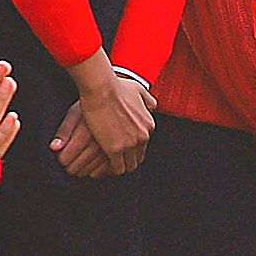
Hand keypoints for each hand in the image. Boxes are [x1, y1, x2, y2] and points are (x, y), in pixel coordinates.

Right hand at [55, 55, 153, 178]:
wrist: (102, 89)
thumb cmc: (116, 87)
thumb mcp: (139, 90)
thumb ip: (148, 100)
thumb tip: (153, 106)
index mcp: (149, 125)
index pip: (144, 144)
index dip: (132, 147)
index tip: (123, 146)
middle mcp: (143, 136)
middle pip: (138, 158)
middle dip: (127, 159)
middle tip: (115, 158)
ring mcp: (130, 144)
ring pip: (129, 166)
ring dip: (120, 166)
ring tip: (109, 164)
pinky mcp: (115, 150)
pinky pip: (117, 168)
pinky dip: (111, 169)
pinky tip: (104, 165)